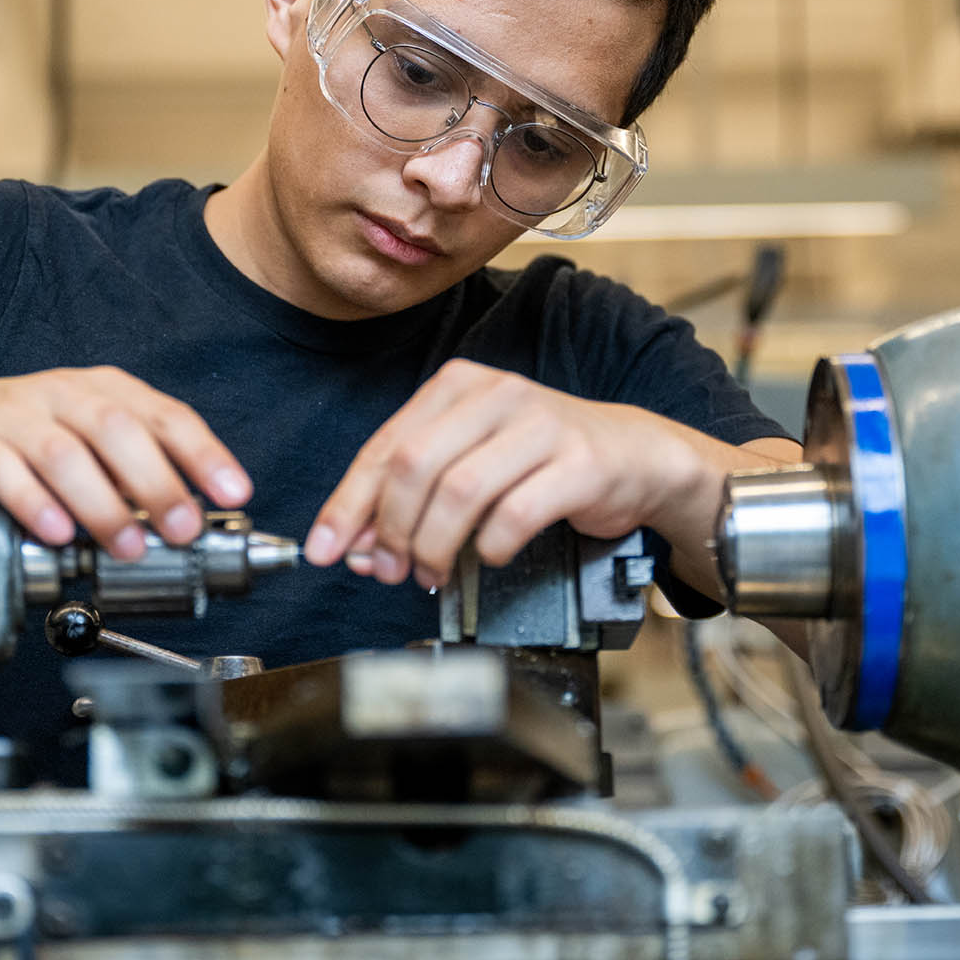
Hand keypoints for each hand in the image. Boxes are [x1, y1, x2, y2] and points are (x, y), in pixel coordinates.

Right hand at [0, 368, 250, 555]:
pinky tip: (54, 532)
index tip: (233, 491)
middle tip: (183, 530)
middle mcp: (61, 395)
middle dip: (158, 482)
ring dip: (101, 502)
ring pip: (65, 452)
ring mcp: (12, 414)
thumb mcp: (80, 443)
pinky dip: (33, 502)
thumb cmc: (14, 439)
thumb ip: (127, 476)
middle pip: (119, 430)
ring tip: (125, 545)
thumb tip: (184, 523)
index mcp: (100, 392)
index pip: (164, 415)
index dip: (203, 452)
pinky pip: (3, 468)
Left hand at [302, 359, 712, 588]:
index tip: (325, 549)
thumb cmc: (541, 461)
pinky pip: (515, 513)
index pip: (384, 447)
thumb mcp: (470, 461)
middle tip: (390, 569)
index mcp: (458, 386)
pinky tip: (489, 556)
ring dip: (435, 545)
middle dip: (391, 529)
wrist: (634, 456)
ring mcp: (540, 425)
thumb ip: (412, 496)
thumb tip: (360, 547)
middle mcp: (496, 394)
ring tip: (432, 572)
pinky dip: (490, 546)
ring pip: (459, 491)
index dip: (348, 504)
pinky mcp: (577, 463)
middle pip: (414, 466)